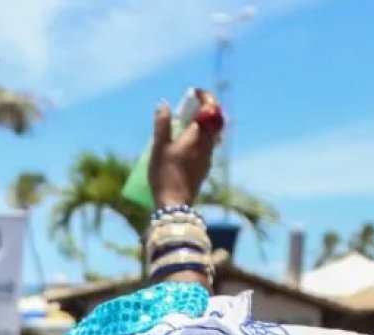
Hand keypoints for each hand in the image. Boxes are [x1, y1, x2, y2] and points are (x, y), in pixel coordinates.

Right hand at [150, 91, 221, 208]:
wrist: (175, 203)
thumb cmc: (165, 174)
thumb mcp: (159, 147)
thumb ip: (162, 124)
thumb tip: (164, 104)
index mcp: (199, 136)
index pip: (211, 109)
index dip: (205, 97)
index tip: (194, 92)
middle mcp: (208, 145)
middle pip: (214, 121)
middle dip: (203, 109)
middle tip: (188, 107)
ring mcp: (208, 158)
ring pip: (210, 134)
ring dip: (200, 124)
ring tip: (182, 125)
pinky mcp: (204, 168)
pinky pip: (206, 145)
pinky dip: (198, 137)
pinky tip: (183, 144)